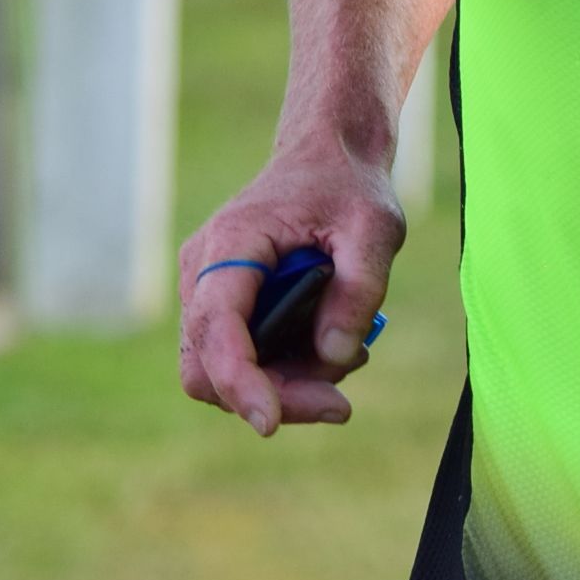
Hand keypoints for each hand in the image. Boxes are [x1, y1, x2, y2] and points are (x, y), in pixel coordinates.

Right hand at [177, 141, 405, 435]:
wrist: (327, 157)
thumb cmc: (348, 185)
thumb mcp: (376, 226)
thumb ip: (360, 288)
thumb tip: (335, 357)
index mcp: (233, 241)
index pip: (216, 324)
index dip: (238, 379)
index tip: (270, 422)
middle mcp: (203, 270)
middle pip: (209, 366)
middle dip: (271, 396)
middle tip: (340, 404)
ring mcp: (205, 291)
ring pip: (221, 373)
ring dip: (283, 387)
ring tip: (351, 359)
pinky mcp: (224, 307)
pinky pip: (240, 359)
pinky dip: (282, 372)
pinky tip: (333, 352)